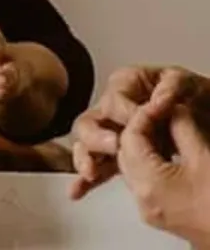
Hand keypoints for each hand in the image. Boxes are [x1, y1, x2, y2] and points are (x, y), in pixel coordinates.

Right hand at [70, 66, 206, 199]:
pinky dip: (87, 181)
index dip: (127, 114)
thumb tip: (159, 99)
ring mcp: (114, 133)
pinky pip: (99, 168)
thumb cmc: (192, 96)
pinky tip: (78, 191)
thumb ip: (172, 86)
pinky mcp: (121, 156)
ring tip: (90, 172)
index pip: (114, 100)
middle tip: (114, 146)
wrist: (203, 117)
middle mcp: (114, 109)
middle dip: (97, 137)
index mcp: (125, 85)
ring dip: (85, 159)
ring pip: (88, 146)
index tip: (144, 122)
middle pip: (90, 122)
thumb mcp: (184, 83)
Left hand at [118, 101, 209, 247]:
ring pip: (133, 165)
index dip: (144, 114)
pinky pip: (145, 181)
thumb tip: (171, 109)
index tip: (162, 103)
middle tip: (163, 113)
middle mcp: (141, 199)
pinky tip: (172, 151)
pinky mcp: (160, 215)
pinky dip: (152, 162)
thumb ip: (181, 126)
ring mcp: (149, 210)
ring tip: (169, 129)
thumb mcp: (204, 156)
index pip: (130, 136)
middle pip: (126, 151)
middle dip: (142, 128)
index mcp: (148, 183)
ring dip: (146, 144)